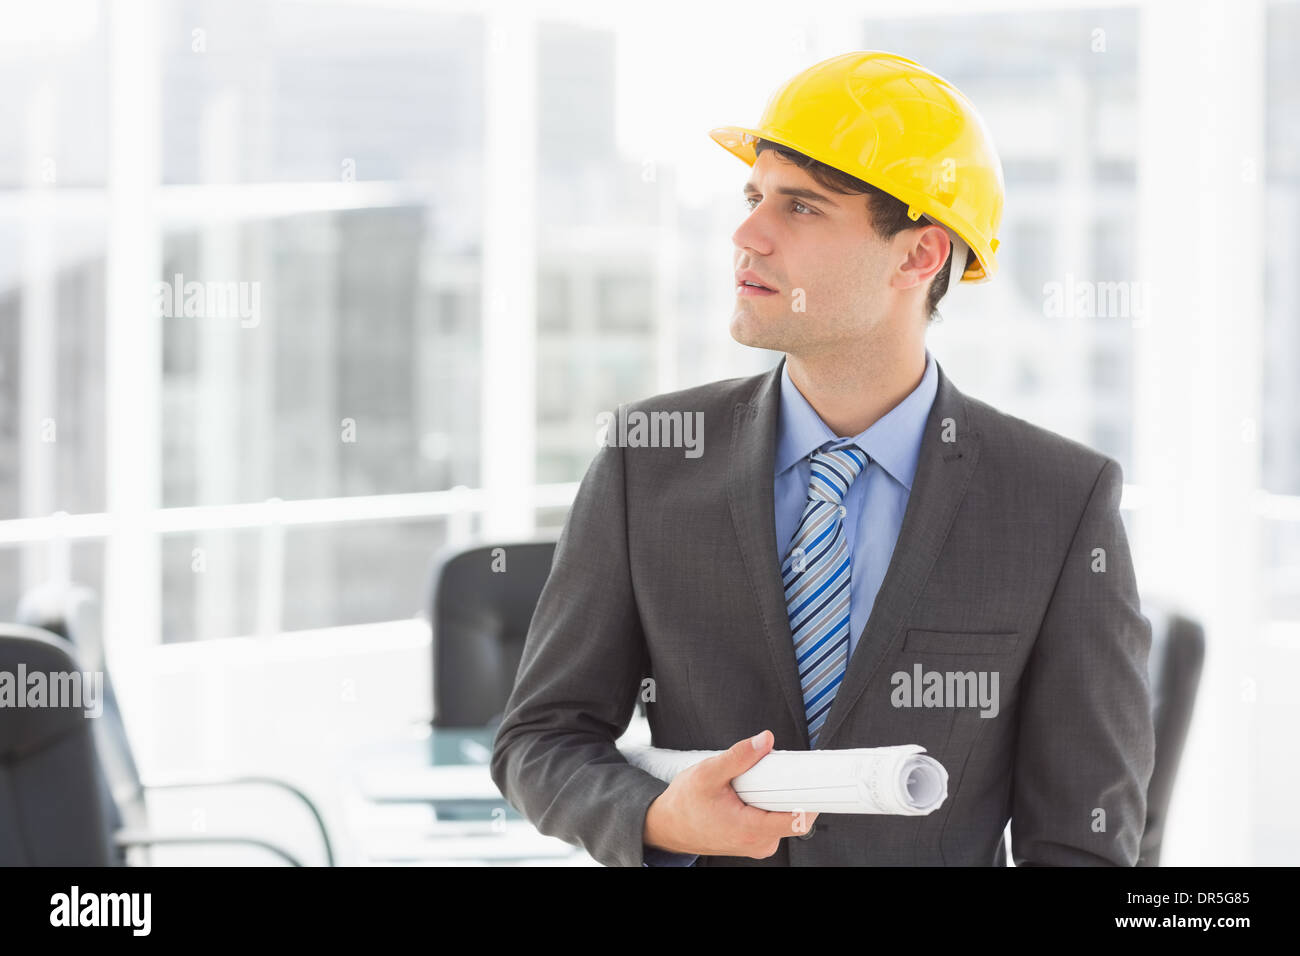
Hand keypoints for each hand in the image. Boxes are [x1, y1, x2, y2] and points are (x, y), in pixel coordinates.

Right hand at [642, 730, 817, 857]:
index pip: (798, 819)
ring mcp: (759, 844)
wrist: (668, 826)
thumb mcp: (708, 773)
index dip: (812, 796)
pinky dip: (768, 802)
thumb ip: (739, 756)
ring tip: (751, 782)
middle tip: (770, 768)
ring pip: (784, 814)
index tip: (819, 777)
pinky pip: (775, 818)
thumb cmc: (684, 805)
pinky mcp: (757, 840)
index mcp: (750, 830)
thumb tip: (765, 740)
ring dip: (775, 794)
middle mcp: (760, 842)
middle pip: (794, 812)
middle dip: (787, 787)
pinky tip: (751, 792)